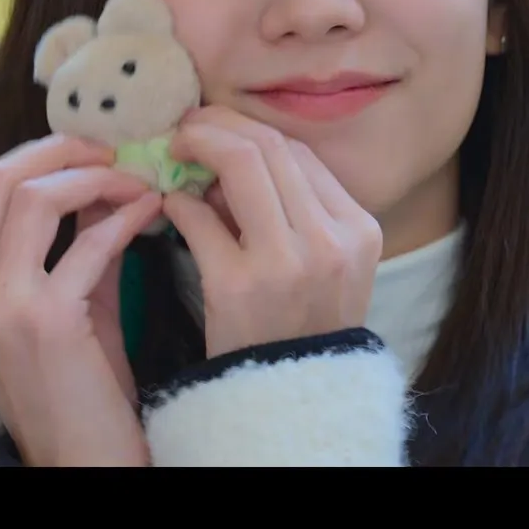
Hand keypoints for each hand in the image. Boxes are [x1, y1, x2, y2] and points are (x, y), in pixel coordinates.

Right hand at [0, 134, 162, 466]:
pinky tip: (151, 213)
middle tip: (113, 148)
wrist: (84, 462)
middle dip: (58, 149)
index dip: (36, 155)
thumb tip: (99, 179)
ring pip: (31, 196)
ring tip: (136, 180)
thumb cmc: (81, 390)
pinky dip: (124, 217)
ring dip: (94, 177)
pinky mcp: (44, 322)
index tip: (88, 150)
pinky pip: (87, 242)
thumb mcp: (67, 306)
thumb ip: (73, 244)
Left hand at [164, 107, 381, 358]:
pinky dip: (178, 202)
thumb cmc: (301, 329)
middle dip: (220, 123)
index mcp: (358, 230)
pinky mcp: (239, 286)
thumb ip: (291, 211)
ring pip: (241, 164)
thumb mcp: (324, 266)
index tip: (221, 128)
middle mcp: (330, 241)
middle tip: (187, 125)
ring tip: (175, 152)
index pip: (301, 153)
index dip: (252, 131)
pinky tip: (170, 205)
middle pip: (271, 147)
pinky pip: (200, 218)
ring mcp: (287, 263)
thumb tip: (229, 154)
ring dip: (199, 145)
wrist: (290, 405)